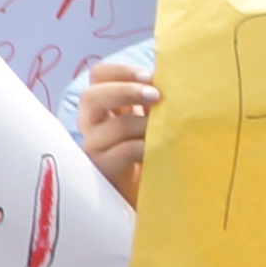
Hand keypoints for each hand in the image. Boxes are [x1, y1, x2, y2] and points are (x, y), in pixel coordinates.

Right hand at [78, 58, 153, 203]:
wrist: (150, 195)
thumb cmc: (153, 153)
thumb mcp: (152, 120)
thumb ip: (153, 101)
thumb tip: (174, 74)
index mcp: (104, 106)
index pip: (98, 76)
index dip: (120, 71)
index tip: (150, 76)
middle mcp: (92, 124)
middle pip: (91, 96)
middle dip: (125, 91)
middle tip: (156, 95)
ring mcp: (95, 147)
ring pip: (113, 126)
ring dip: (144, 124)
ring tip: (164, 130)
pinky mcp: (104, 169)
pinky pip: (125, 151)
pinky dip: (146, 146)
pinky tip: (161, 149)